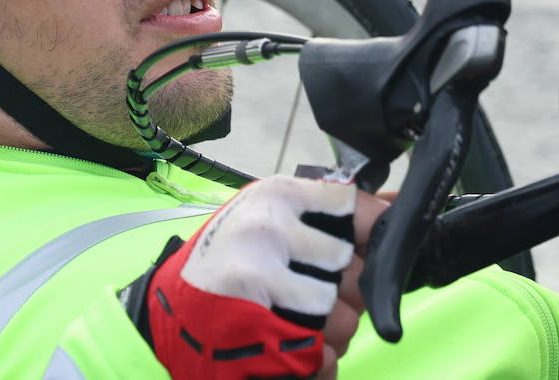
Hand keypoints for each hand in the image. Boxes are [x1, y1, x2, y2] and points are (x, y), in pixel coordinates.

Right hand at [123, 175, 386, 378]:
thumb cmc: (221, 262)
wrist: (161, 316)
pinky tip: (289, 347)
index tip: (357, 249)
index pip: (354, 207)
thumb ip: (324, 213)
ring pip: (346, 319)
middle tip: (313, 294)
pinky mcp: (261, 335)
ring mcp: (263, 284)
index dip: (367, 234)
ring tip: (296, 322)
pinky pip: (325, 357)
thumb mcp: (265, 217)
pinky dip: (318, 363)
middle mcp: (269, 233)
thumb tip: (397, 206)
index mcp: (274, 196)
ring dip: (333, 333)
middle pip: (353, 270)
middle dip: (346, 292)